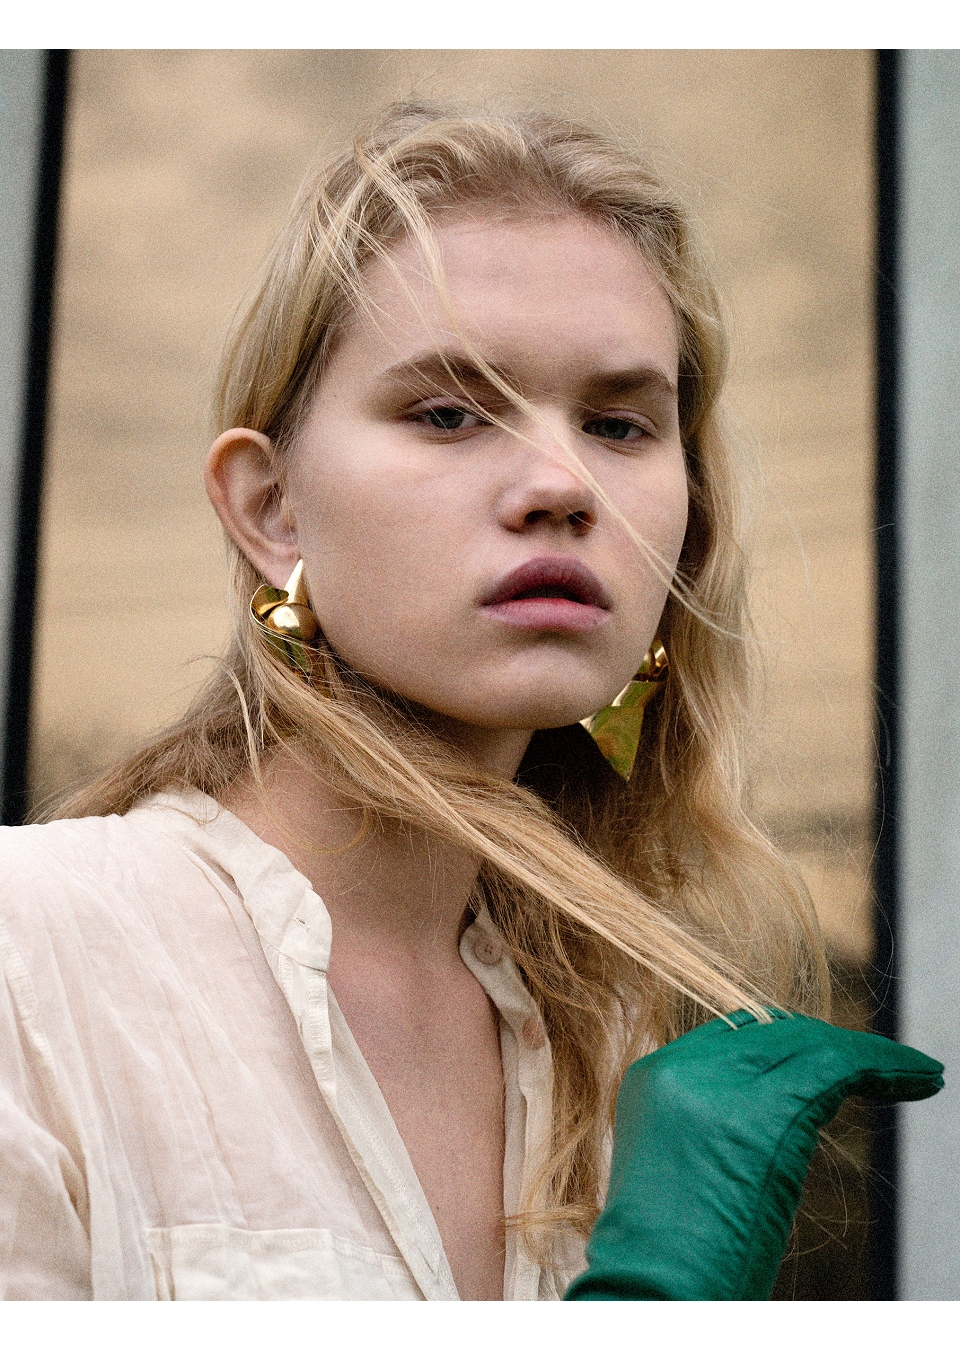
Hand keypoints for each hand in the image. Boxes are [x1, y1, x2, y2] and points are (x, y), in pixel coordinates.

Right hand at [564, 1010, 943, 1300]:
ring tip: (918, 1075)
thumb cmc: (663, 1265)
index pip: (733, 1034)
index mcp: (652, 1077)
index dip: (789, 1043)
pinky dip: (886, 1067)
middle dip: (831, 1047)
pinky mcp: (764, 1113)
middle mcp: (681, 1068)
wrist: (648, 1295)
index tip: (832, 1062)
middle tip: (882, 1068)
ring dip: (872, 1058)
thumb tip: (776, 1116)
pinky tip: (920, 1079)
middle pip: (772, 1032)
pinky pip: (839, 1067)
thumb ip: (712, 1126)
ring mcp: (719, 1086)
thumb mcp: (677, 1174)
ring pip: (811, 1044)